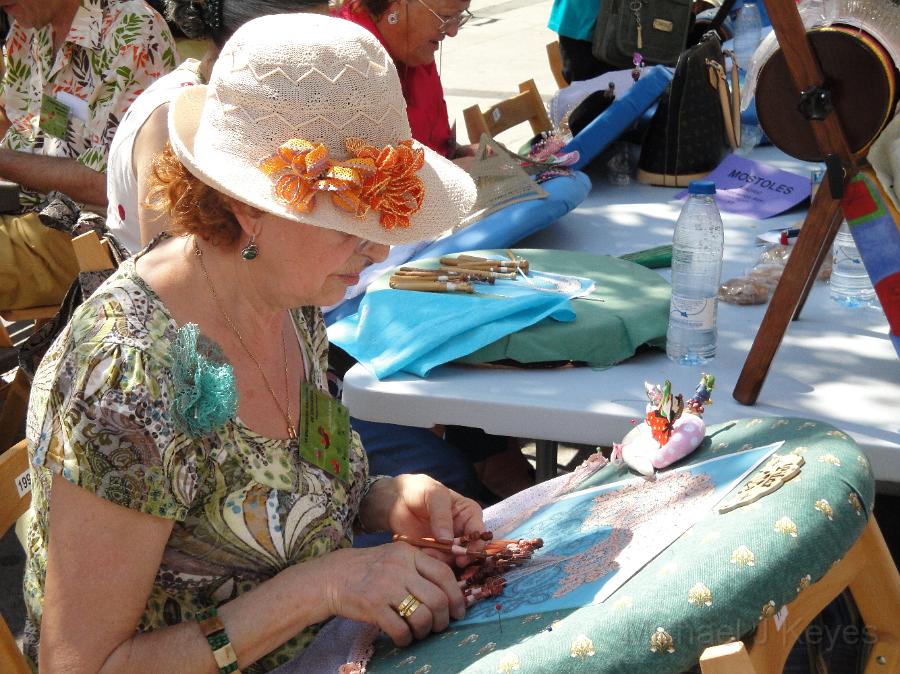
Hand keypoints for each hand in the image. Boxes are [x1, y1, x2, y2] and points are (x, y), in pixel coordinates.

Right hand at [323, 543, 465, 645]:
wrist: (333, 576)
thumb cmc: (370, 568)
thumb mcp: (396, 557)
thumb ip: (420, 566)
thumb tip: (450, 587)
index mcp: (409, 554)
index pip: (444, 574)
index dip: (456, 596)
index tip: (458, 611)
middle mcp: (400, 568)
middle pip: (437, 599)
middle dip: (443, 619)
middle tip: (438, 626)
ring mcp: (386, 587)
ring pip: (422, 616)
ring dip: (425, 631)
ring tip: (419, 632)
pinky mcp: (373, 606)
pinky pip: (400, 629)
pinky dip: (406, 639)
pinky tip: (402, 638)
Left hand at [385, 474, 484, 564]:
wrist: (396, 498)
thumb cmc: (420, 490)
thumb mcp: (433, 495)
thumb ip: (441, 515)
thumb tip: (448, 540)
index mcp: (469, 515)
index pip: (479, 533)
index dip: (475, 546)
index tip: (463, 556)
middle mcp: (462, 531)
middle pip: (468, 551)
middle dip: (458, 557)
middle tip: (444, 559)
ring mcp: (448, 544)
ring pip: (452, 559)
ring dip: (441, 560)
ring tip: (426, 552)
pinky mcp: (433, 551)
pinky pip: (436, 562)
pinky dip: (431, 561)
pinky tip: (421, 554)